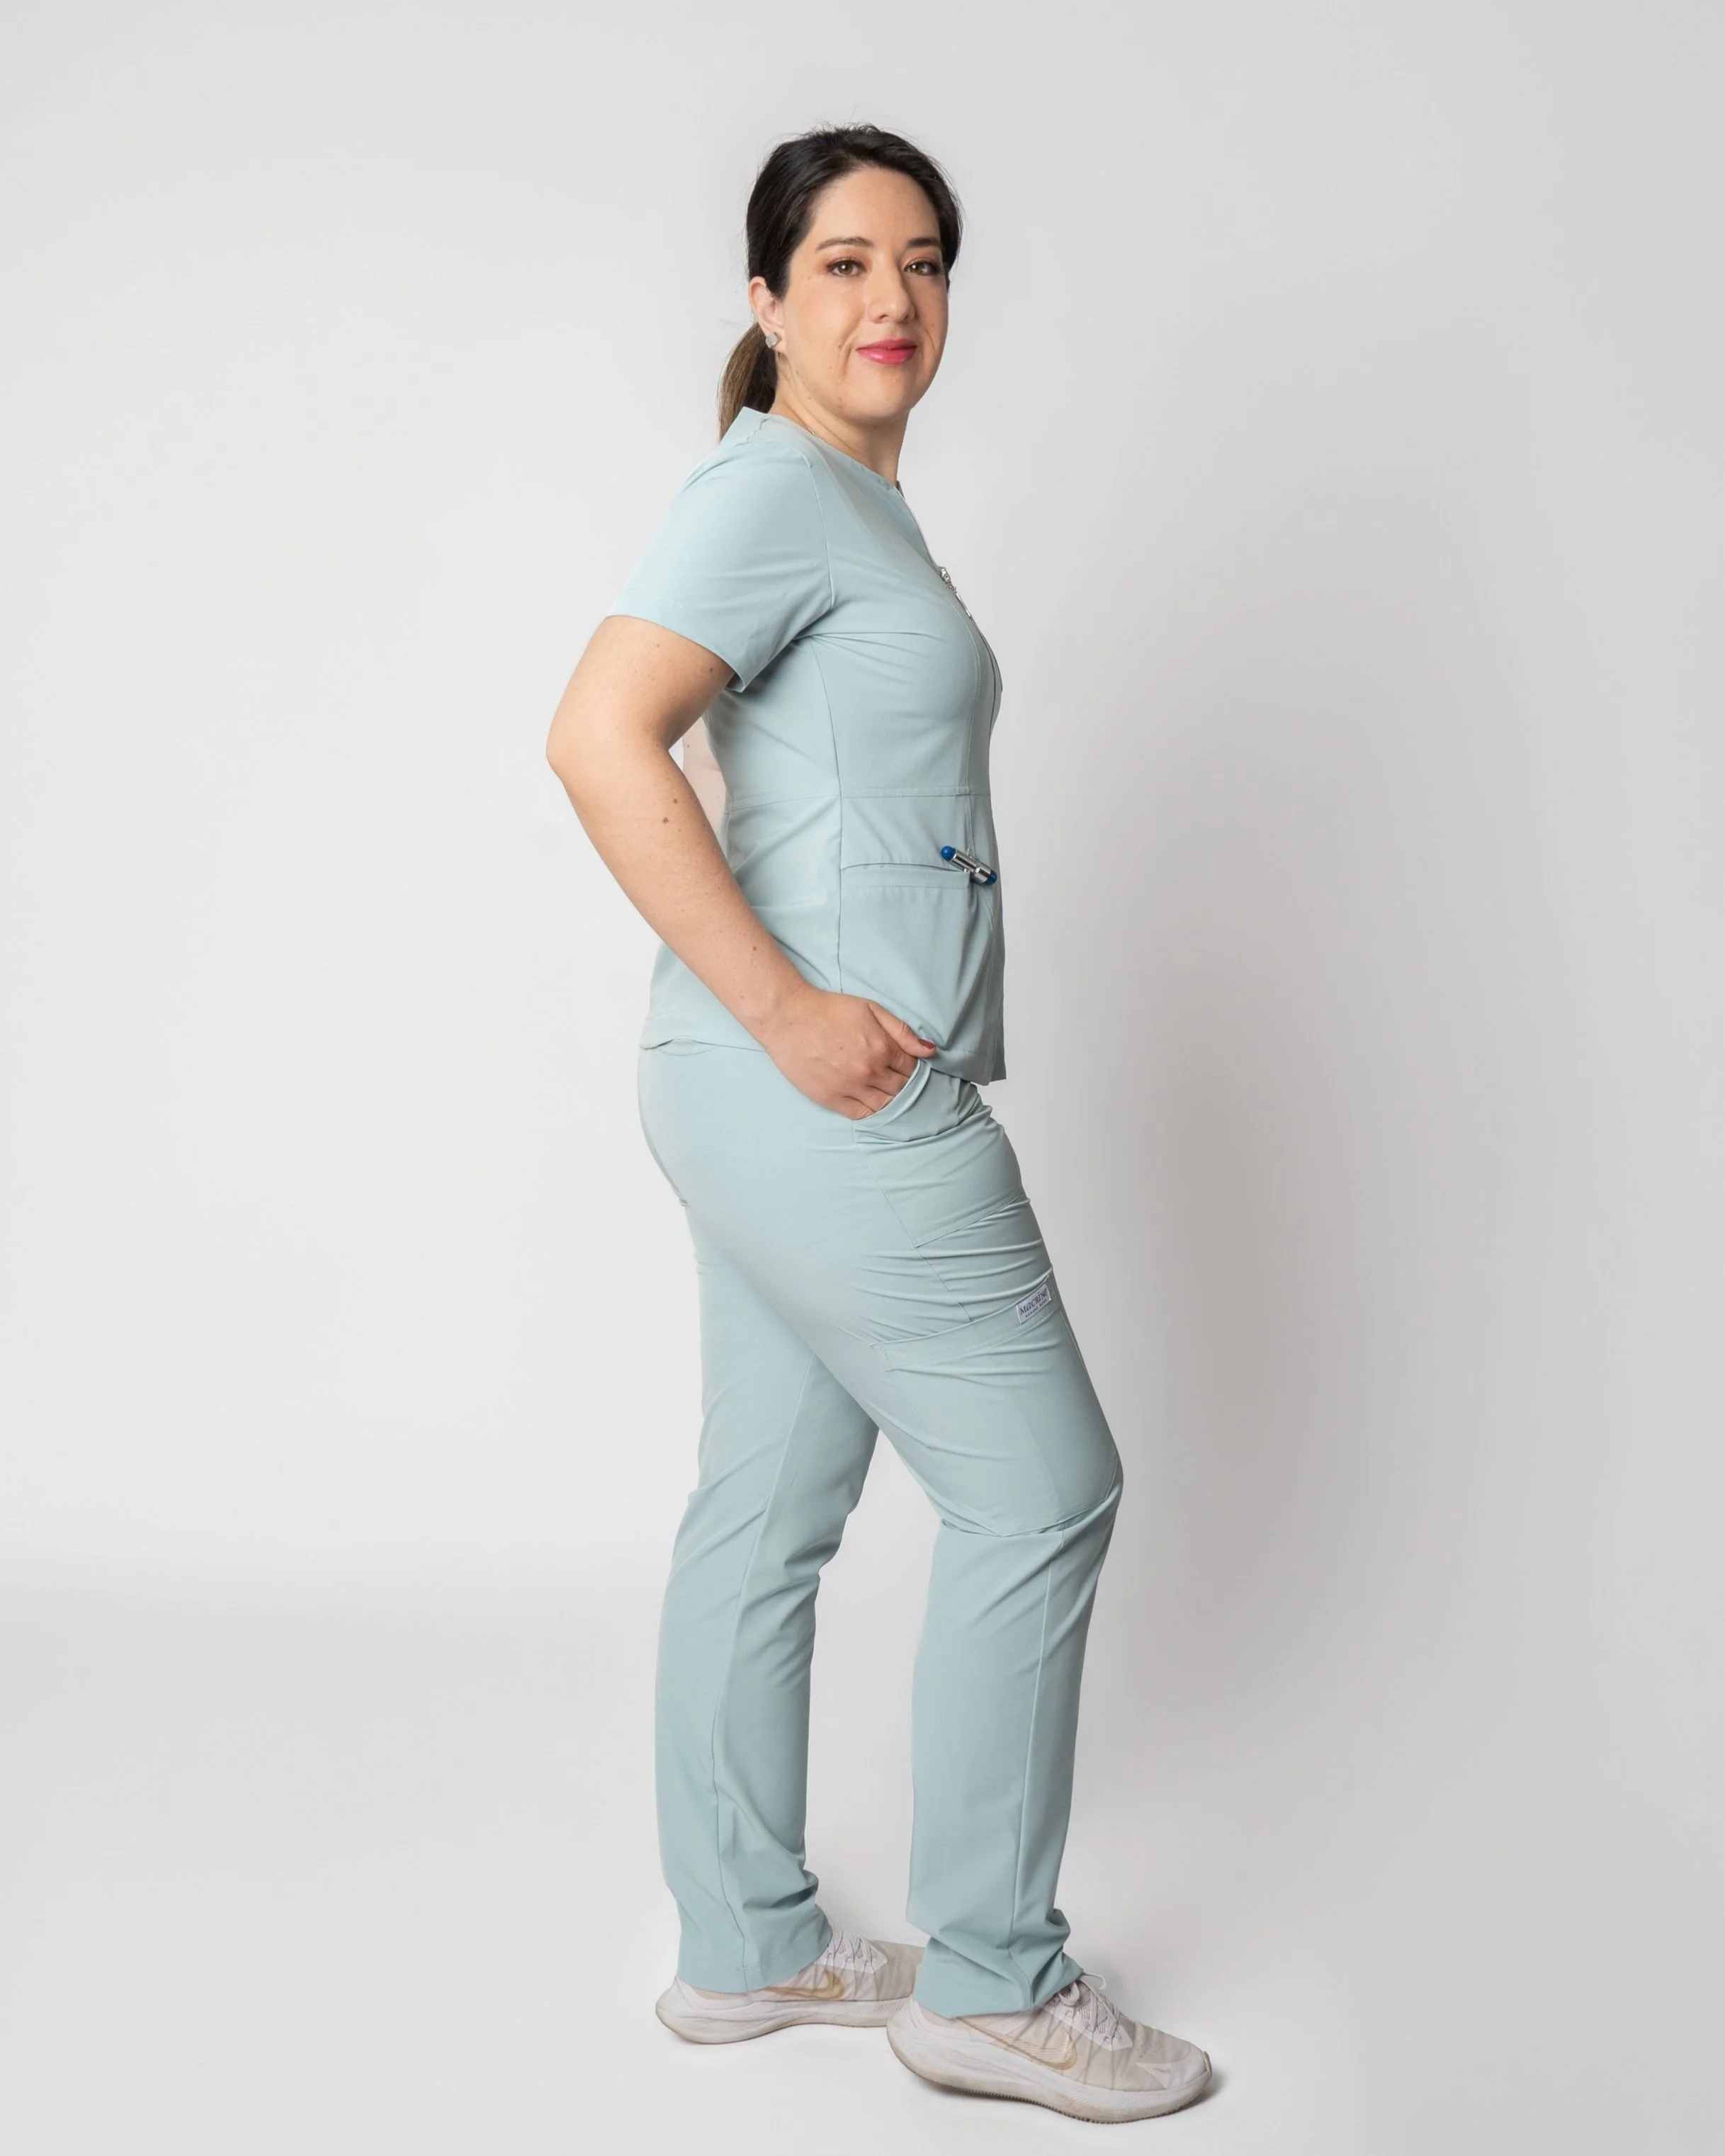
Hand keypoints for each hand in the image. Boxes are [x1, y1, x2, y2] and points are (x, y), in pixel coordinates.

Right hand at [755, 982, 938, 1117]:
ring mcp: (850, 1087)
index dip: (914, 1068)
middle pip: (902, 1088)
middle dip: (906, 1085)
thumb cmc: (830, 1009)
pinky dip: (873, 1112)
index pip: (912, 1068)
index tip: (910, 1067)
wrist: (789, 1018)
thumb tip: (930, 1051)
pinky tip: (875, 1105)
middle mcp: (869, 1071)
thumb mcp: (871, 1009)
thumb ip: (902, 1031)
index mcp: (882, 1048)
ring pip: (885, 1105)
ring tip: (890, 1093)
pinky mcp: (832, 1098)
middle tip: (902, 1081)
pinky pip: (862, 1114)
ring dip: (893, 1101)